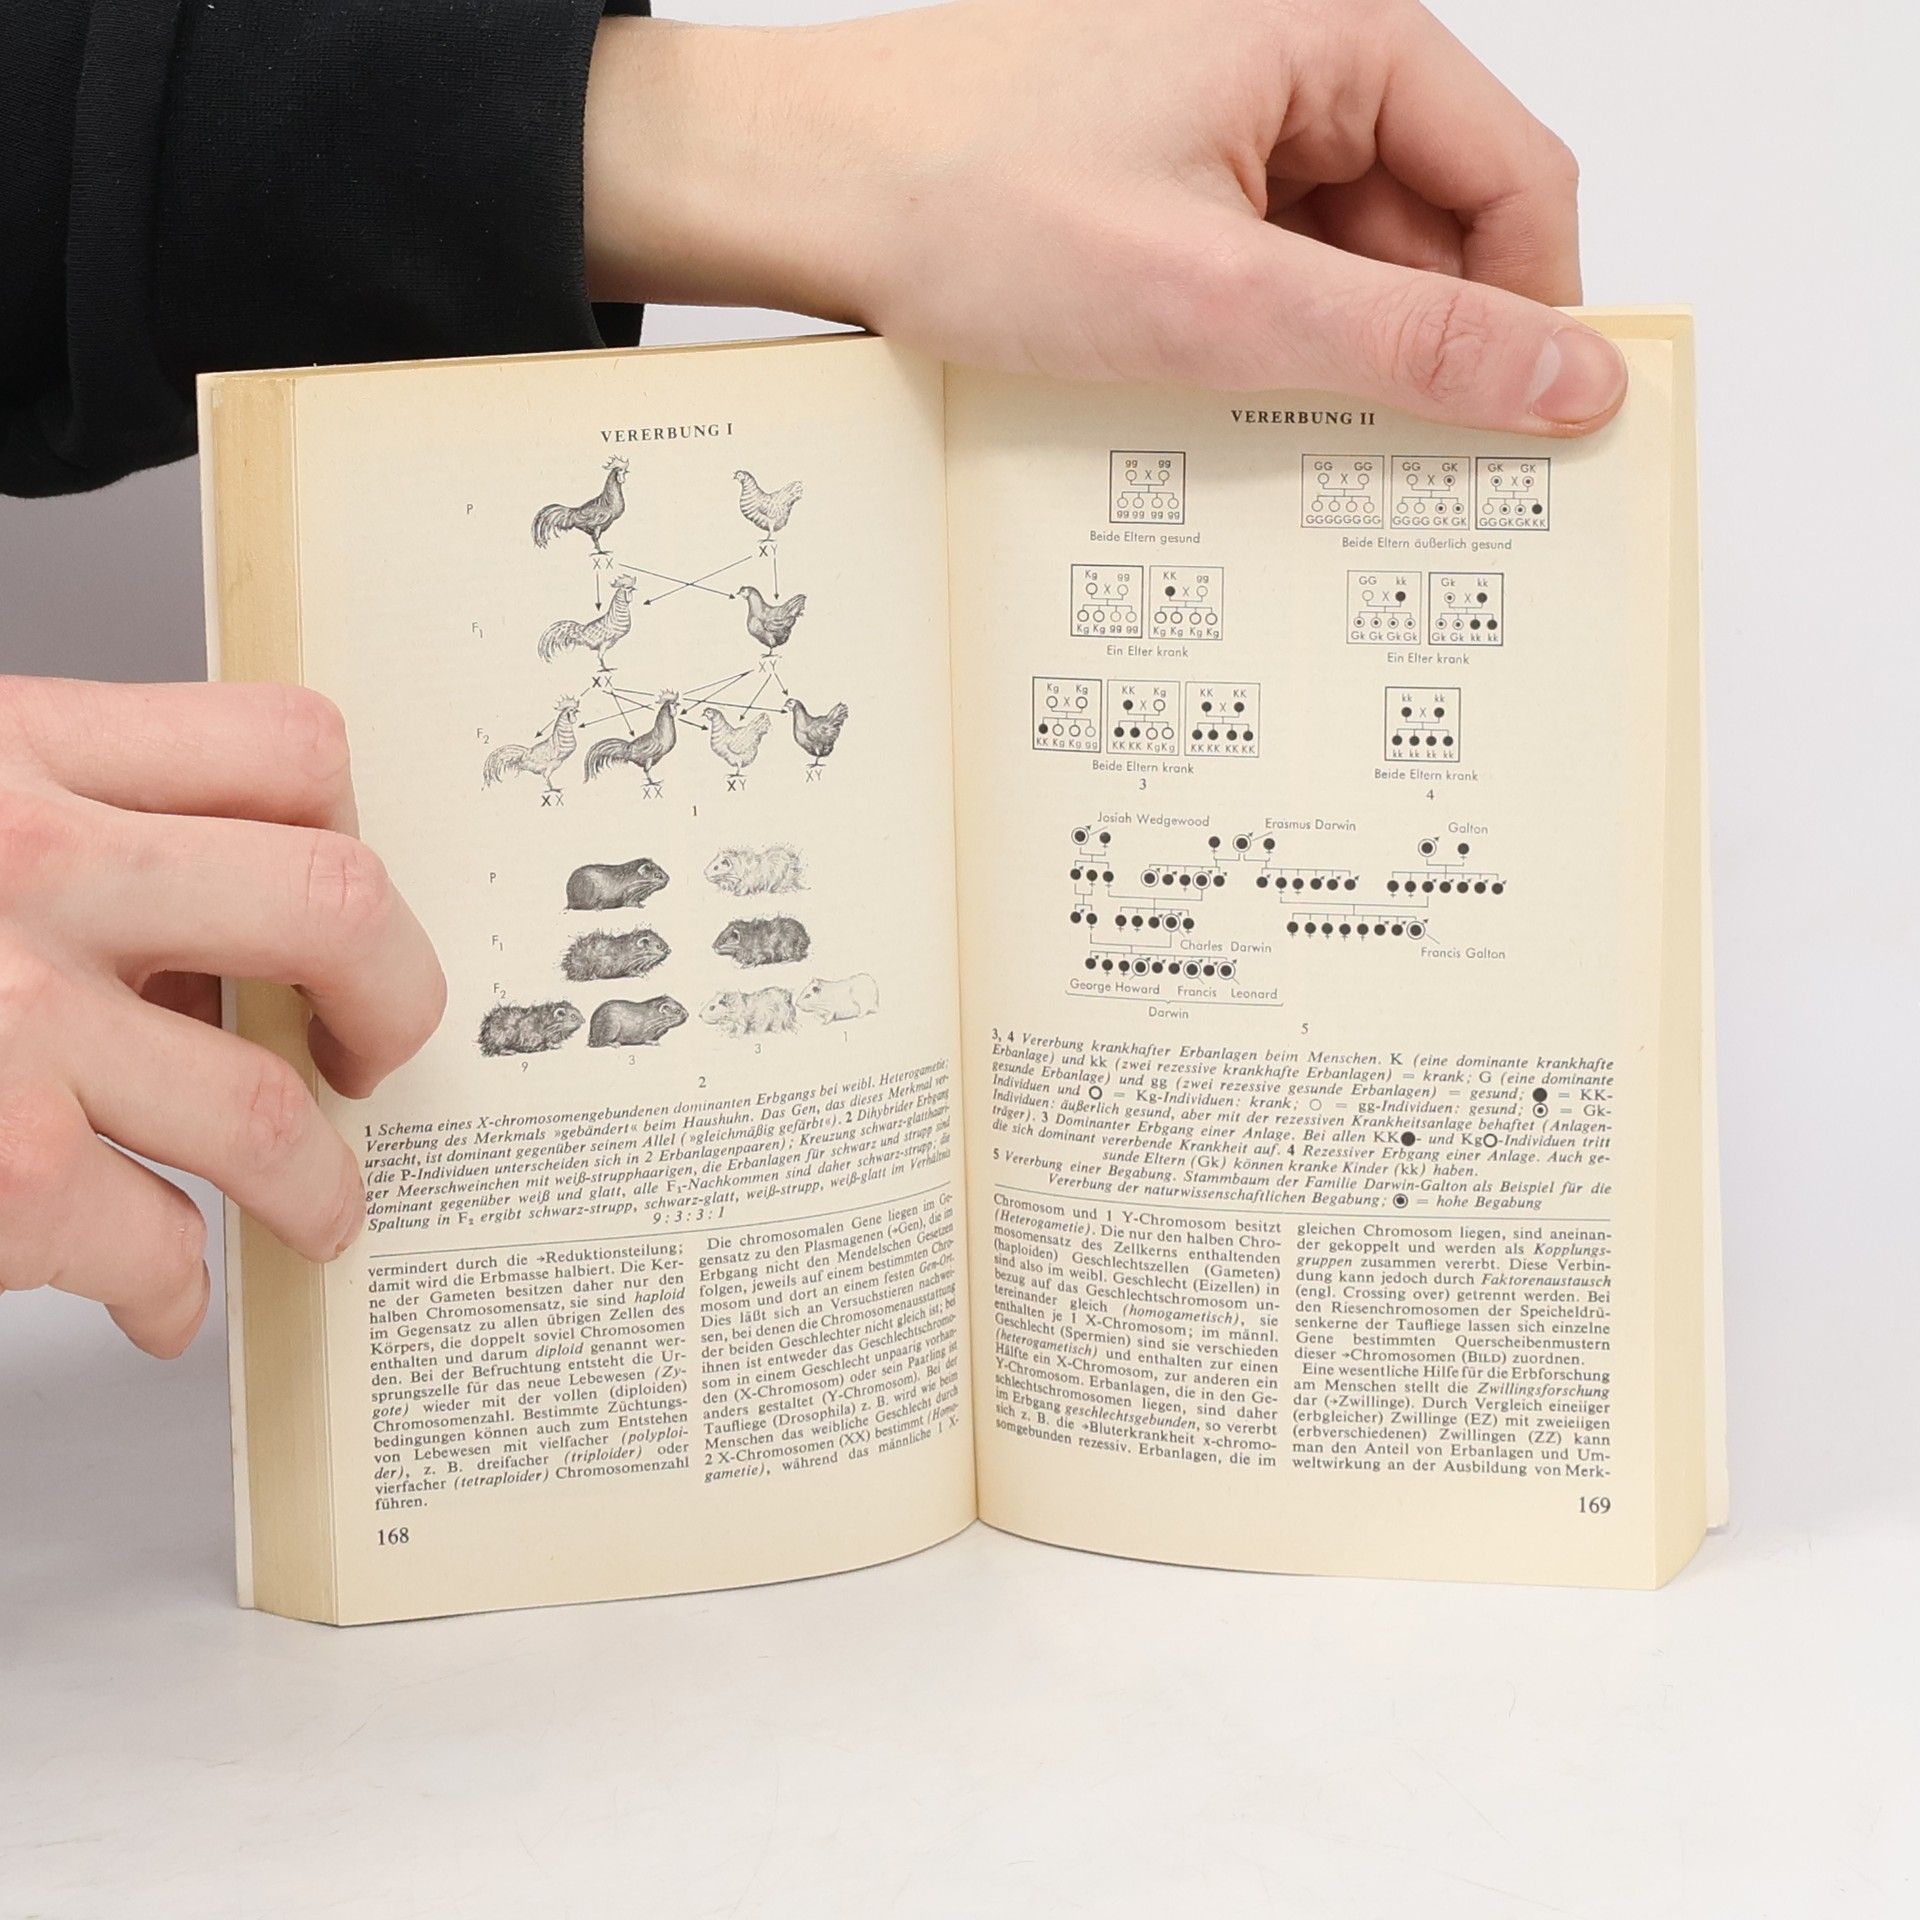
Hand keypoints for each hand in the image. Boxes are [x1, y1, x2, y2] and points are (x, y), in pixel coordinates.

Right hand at [0, 679, 444, 1355]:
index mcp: (16, 755)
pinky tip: (160, 1300)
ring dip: (317, 1184)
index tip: (340, 911)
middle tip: (375, 1057)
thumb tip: (196, 952)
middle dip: (396, 1000)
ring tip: (317, 1212)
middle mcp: (29, 871)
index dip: (347, 833)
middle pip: (337, 905)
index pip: (284, 746)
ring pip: (265, 1108)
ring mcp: (11, 1027)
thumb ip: (55, 829)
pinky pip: (151, 1243)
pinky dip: (174, 1290)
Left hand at [585, 0, 1623, 434]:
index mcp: (1340, 41)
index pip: (1518, 185)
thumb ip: (1407, 344)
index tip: (1522, 437)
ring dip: (1331, 359)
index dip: (1534, 317)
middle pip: (1436, 230)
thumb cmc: (967, 199)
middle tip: (1388, 473)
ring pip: (1346, 262)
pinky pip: (1265, 270)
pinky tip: (1213, 402)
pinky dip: (1261, 344)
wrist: (799, 185)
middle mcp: (1296, 67)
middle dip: (1421, 351)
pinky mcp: (1171, 180)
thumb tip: (1570, 379)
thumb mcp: (1218, 297)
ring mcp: (1228, 124)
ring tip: (1269, 433)